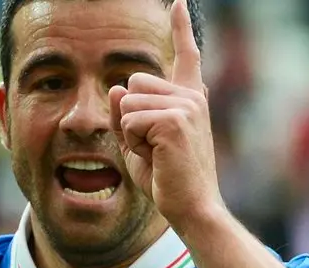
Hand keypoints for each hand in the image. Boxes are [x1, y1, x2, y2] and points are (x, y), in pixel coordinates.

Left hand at [109, 0, 222, 229]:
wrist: (190, 207)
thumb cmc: (166, 178)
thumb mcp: (138, 143)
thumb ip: (126, 114)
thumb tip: (117, 88)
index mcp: (189, 99)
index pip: (185, 55)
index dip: (180, 28)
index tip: (177, 2)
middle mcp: (192, 96)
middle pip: (133, 81)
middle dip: (130, 114)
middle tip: (152, 145)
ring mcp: (186, 105)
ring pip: (128, 101)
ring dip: (131, 131)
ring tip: (155, 152)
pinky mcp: (176, 118)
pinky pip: (130, 119)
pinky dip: (133, 141)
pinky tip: (156, 155)